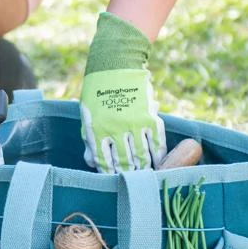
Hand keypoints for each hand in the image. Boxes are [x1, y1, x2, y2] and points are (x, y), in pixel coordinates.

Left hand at [79, 12, 165, 170]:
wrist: (116, 63)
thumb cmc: (98, 89)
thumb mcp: (87, 112)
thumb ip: (90, 138)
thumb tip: (92, 162)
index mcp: (96, 129)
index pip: (103, 162)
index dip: (110, 175)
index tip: (114, 183)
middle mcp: (115, 129)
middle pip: (124, 163)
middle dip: (128, 176)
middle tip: (133, 185)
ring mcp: (134, 124)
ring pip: (141, 157)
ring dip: (144, 170)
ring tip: (145, 178)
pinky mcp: (150, 117)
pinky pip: (157, 144)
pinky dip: (159, 157)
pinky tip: (159, 165)